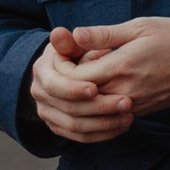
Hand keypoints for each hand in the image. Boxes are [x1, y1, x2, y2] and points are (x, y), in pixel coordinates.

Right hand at [26, 28, 135, 143]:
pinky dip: (103, 134)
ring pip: (75, 126)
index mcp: (42, 71)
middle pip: (68, 109)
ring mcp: (48, 113)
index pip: (55, 86)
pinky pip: (81, 137)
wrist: (74, 67)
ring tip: (129, 115)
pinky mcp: (60, 126)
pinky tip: (123, 126)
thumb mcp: (77, 42)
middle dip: (98, 108)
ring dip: (104, 124)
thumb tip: (59, 32)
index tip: (96, 88)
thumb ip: (72, 40)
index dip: (74, 89)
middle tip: (126, 103)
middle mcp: (40, 95)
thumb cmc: (79, 50)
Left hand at [51, 16, 169, 125]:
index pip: (74, 78)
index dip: (62, 68)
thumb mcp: (140, 27)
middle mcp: (125, 91)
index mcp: (121, 66)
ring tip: (81, 76)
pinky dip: (98, 105)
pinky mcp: (141, 112)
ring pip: (93, 111)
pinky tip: (99, 88)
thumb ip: (104, 34)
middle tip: (66, 66)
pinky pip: (110, 114)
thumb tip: (73, 34)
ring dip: (81, 97)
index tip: (63, 54)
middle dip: (67, 85)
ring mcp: (134, 105)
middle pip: (79, 99)